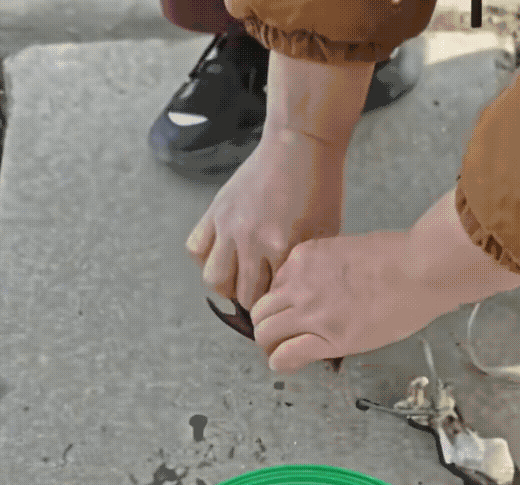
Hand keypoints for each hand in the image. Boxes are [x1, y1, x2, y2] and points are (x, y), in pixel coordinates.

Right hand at [185, 127, 345, 311]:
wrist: (300, 143)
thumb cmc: (319, 188)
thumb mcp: (324, 234)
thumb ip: (304, 267)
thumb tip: (291, 295)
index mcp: (281, 247)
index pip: (271, 297)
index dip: (276, 305)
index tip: (279, 305)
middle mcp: (250, 240)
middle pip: (241, 295)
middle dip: (253, 300)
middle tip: (262, 292)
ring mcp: (229, 225)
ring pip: (213, 278)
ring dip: (226, 285)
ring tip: (239, 277)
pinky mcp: (215, 210)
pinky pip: (195, 247)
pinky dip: (206, 258)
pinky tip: (224, 253)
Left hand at [250, 230, 430, 372]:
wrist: (421, 269)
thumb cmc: (401, 257)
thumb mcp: (351, 250)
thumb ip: (329, 267)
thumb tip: (329, 286)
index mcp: (306, 257)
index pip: (275, 284)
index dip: (280, 303)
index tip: (288, 312)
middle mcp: (300, 282)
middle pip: (262, 309)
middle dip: (267, 325)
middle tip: (278, 337)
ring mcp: (311, 311)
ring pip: (266, 333)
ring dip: (271, 345)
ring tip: (281, 352)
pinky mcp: (326, 338)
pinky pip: (285, 355)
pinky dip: (280, 363)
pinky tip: (284, 365)